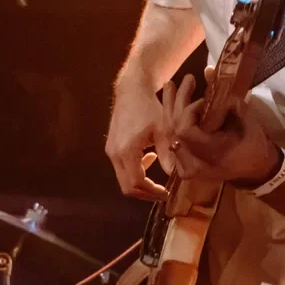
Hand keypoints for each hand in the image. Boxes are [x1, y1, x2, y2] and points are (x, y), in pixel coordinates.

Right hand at [105, 81, 170, 199]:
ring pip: (123, 178)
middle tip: (162, 193)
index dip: (151, 192)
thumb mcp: (163, 129)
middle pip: (126, 186)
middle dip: (145, 193)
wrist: (131, 90)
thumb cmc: (149, 108)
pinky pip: (122, 167)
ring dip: (140, 182)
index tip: (166, 194)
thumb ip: (167, 153)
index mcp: (126, 151)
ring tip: (158, 180)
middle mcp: (114, 154)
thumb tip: (174, 173)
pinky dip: (136, 170)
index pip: (136, 183)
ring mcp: (111, 151)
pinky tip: (150, 158)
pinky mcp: (112, 146)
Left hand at [161, 72, 280, 185]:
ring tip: (171, 87)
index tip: (203, 102)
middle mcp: (196, 164)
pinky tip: (171, 108)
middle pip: (173, 130)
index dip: (190, 112)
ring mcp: (188, 169)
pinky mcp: (184, 168)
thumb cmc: (254, 144)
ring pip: (168, 136)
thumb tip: (209, 71)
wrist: (256, 167)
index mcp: (212, 154)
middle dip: (178, 104)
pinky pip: (171, 143)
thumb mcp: (246, 120)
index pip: (184, 130)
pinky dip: (170, 124)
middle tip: (187, 84)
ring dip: (170, 109)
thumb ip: (227, 97)